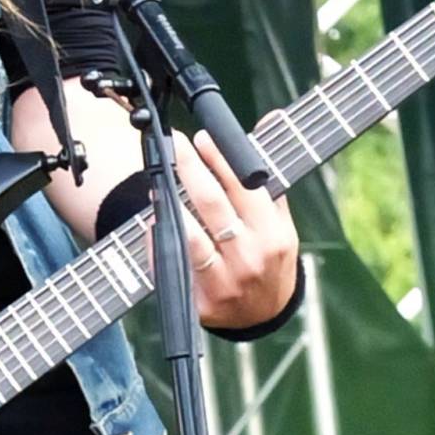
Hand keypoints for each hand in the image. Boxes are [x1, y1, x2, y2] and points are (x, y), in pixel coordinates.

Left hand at [168, 129, 298, 330]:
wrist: (264, 316)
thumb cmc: (269, 257)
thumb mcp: (279, 218)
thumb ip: (268, 172)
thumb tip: (271, 119)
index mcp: (273, 234)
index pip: (244, 189)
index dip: (220, 160)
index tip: (202, 138)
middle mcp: (250, 257)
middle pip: (213, 205)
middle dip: (190, 169)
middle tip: (175, 144)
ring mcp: (226, 281)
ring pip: (191, 236)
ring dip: (170, 204)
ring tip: (158, 180)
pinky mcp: (203, 301)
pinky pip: (173, 265)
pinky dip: (160, 241)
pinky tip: (155, 220)